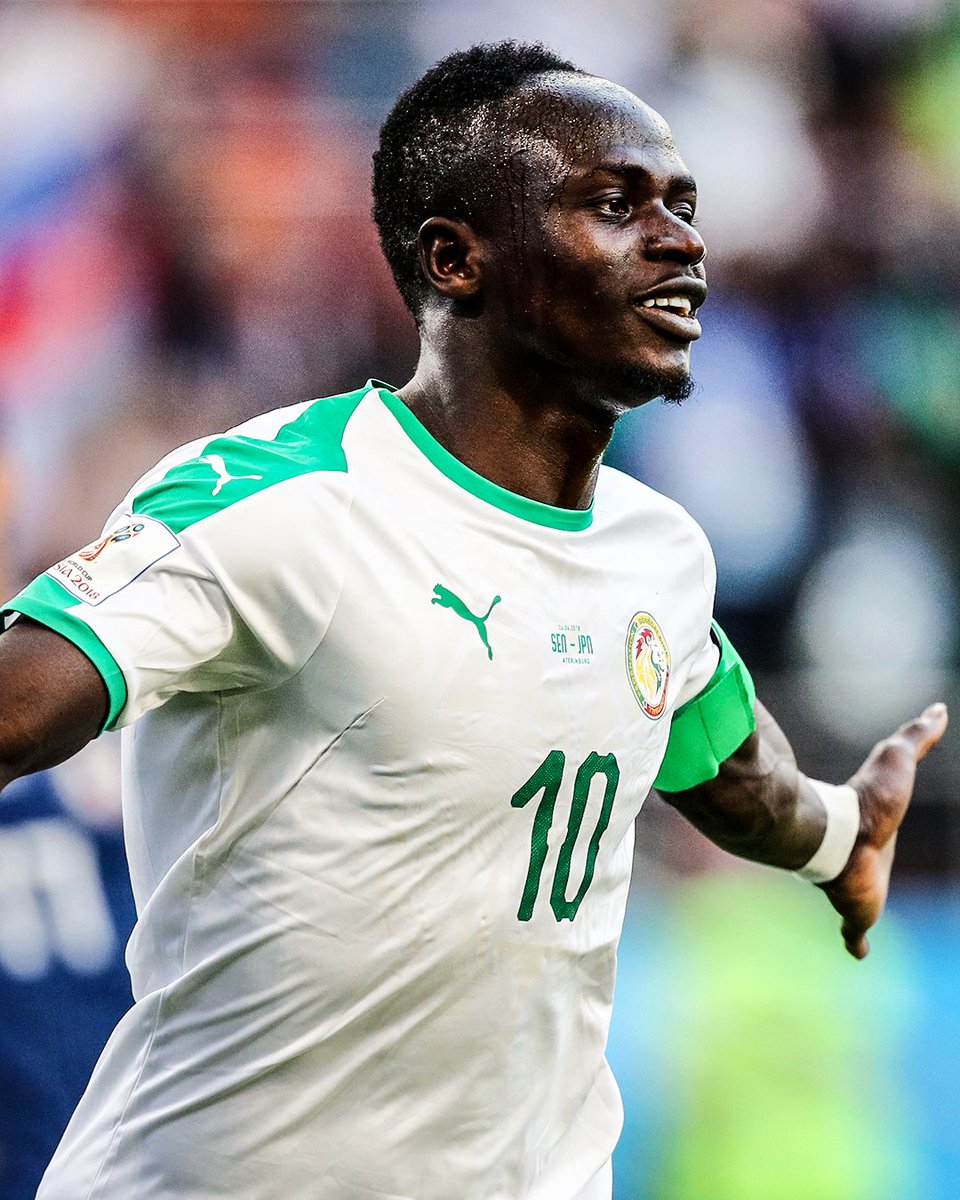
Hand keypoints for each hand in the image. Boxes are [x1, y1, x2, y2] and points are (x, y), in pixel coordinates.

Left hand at [821, 702, 947, 958]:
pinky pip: (856, 931)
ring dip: (856, 910)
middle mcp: (862, 859)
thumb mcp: (898, 759)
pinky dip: (857, 941)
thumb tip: (938, 708)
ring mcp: (857, 887)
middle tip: (865, 881)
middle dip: (865, 873)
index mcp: (872, 830)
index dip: (873, 832)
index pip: (872, 829)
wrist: (838, 836)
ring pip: (856, 901)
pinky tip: (857, 951)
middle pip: (865, 867)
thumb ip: (917, 737)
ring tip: (857, 924)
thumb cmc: (869, 800)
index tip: (872, 834)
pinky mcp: (855, 912)